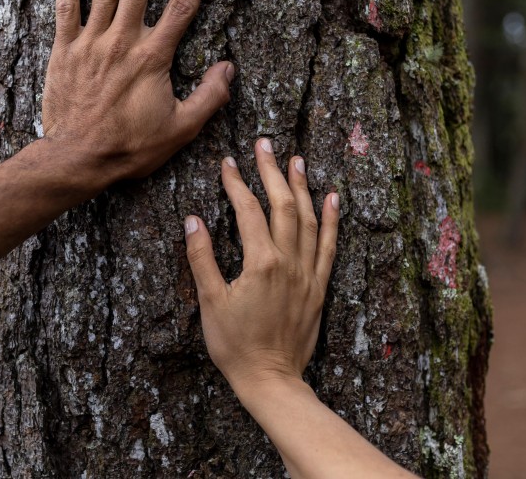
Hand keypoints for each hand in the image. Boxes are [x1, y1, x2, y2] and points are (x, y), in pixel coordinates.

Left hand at [42, 0, 234, 187]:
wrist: (79, 157)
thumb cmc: (130, 147)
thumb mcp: (180, 130)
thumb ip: (209, 97)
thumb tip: (228, 68)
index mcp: (152, 59)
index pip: (180, 12)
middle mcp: (122, 42)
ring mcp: (91, 43)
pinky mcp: (64, 51)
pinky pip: (65, 9)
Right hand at [184, 139, 339, 392]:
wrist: (271, 380)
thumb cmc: (235, 345)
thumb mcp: (210, 302)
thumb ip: (201, 258)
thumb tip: (193, 220)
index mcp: (261, 262)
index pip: (248, 210)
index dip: (237, 183)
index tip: (227, 162)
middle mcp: (289, 262)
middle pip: (283, 205)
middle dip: (272, 172)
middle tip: (264, 144)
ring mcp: (308, 273)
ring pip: (309, 219)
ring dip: (302, 187)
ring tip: (296, 160)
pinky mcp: (319, 287)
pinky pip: (329, 246)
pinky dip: (332, 220)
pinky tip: (332, 198)